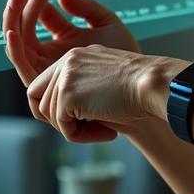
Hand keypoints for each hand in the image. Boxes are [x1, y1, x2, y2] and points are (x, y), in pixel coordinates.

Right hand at [1, 0, 141, 86]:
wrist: (135, 82)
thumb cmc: (126, 56)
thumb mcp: (108, 23)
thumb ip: (86, 7)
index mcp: (62, 40)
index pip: (38, 16)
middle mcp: (50, 54)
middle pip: (22, 27)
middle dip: (16, 3)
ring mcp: (46, 68)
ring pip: (18, 43)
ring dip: (12, 18)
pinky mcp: (46, 83)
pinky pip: (22, 66)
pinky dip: (14, 48)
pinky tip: (13, 30)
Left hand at [26, 45, 175, 142]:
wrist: (154, 85)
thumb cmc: (140, 89)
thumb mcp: (104, 82)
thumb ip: (81, 89)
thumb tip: (59, 115)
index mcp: (74, 56)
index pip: (43, 86)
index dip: (54, 109)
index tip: (78, 120)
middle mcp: (66, 62)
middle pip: (39, 101)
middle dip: (60, 121)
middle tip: (89, 129)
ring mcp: (65, 77)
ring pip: (49, 116)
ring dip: (73, 130)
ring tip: (103, 130)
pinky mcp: (68, 95)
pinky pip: (63, 126)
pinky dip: (81, 137)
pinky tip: (107, 132)